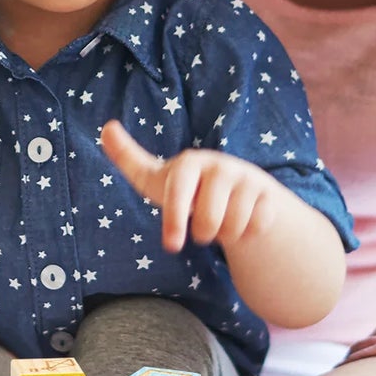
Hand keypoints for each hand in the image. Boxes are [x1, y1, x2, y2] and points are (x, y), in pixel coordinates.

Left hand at [101, 120, 281, 253]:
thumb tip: (106, 128)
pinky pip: (256, 227)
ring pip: (234, 226)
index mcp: (191, 162)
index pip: (179, 192)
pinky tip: (243, 221)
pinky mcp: (268, 194)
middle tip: (201, 225)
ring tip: (221, 221)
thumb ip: (128, 157)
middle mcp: (221, 165)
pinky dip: (247, 234)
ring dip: (225, 235)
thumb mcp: (156, 177)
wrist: (234, 190)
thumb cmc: (187, 187)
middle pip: (209, 220)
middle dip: (203, 233)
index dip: (174, 219)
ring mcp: (247, 178)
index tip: (171, 247)